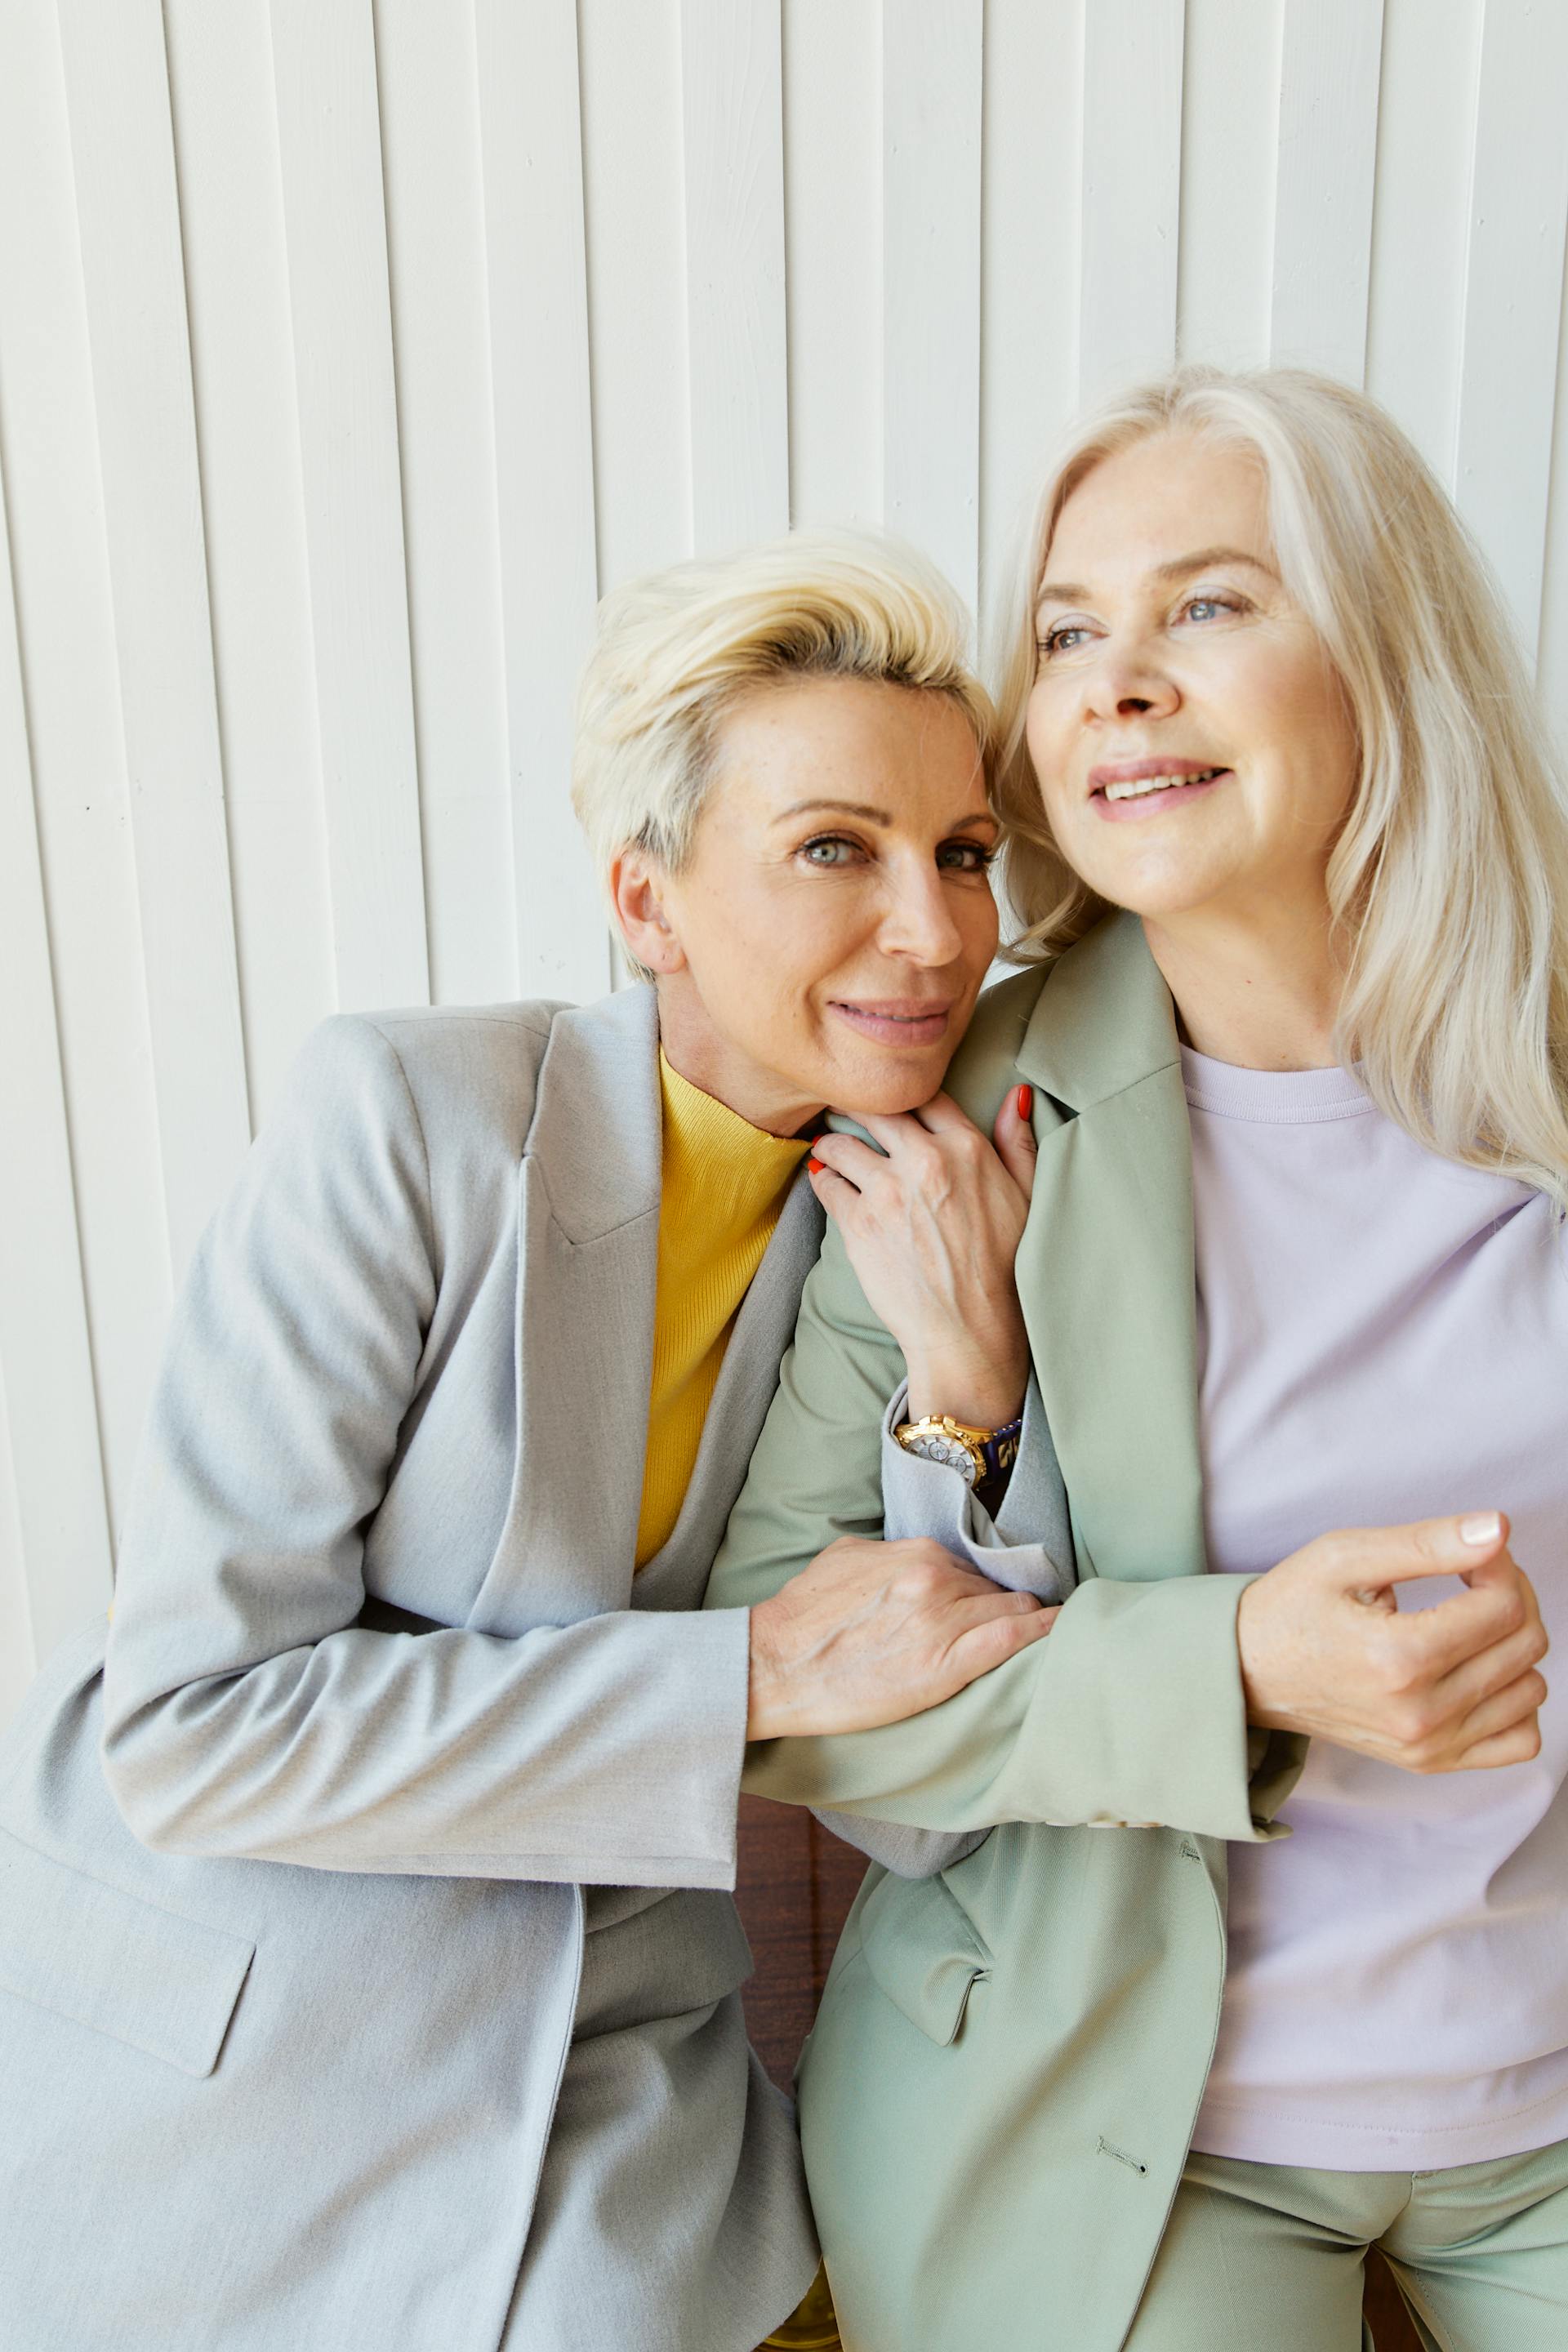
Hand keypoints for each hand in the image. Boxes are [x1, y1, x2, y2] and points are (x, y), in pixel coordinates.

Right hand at [746, 1534, 1056, 1739]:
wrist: (775, 1664)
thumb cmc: (802, 1616)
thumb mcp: (846, 1559)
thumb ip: (890, 1554)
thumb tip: (914, 1561)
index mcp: (916, 1553)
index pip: (971, 1568)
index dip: (981, 1590)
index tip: (990, 1603)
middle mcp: (936, 1579)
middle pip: (993, 1590)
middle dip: (999, 1607)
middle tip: (1006, 1626)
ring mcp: (942, 1621)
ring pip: (1009, 1612)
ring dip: (1020, 1622)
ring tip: (1038, 1635)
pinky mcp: (945, 1665)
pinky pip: (1011, 1640)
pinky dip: (1041, 1634)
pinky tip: (1060, 1632)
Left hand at [807, 1087, 1037, 1427]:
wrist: (970, 1328)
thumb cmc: (1004, 1266)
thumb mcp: (1026, 1197)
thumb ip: (1016, 1142)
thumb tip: (1016, 1095)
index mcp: (967, 1148)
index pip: (927, 1096)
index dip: (907, 1095)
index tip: (893, 1101)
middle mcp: (925, 1161)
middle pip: (876, 1110)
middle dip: (857, 1108)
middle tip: (843, 1109)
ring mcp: (888, 1191)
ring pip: (842, 1144)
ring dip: (833, 1143)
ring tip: (829, 1148)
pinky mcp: (858, 1223)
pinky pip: (827, 1184)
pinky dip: (823, 1180)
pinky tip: (826, 1181)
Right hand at [1237, 1511, 1547, 1772]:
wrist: (1247, 1671)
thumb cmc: (1291, 1608)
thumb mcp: (1345, 1555)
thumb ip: (1427, 1542)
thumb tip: (1497, 1530)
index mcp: (1399, 1657)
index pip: (1503, 1606)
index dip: (1499, 1565)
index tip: (1470, 1552)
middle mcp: (1420, 1713)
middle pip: (1525, 1643)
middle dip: (1510, 1594)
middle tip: (1469, 1575)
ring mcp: (1428, 1746)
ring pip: (1532, 1687)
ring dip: (1512, 1643)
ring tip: (1466, 1620)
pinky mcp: (1431, 1762)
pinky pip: (1520, 1739)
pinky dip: (1513, 1700)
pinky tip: (1477, 1669)